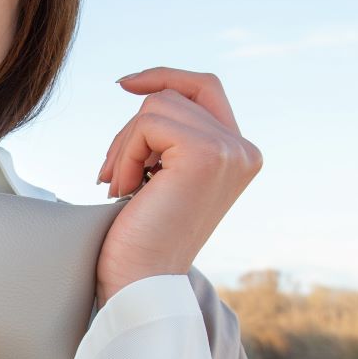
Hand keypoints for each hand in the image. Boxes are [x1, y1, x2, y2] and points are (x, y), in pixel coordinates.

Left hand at [93, 67, 262, 307]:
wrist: (141, 281)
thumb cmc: (141, 234)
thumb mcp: (161, 173)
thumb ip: (169, 136)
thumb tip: (140, 87)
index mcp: (240, 154)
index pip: (204, 87)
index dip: (164, 77)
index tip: (124, 84)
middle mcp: (244, 149)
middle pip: (173, 95)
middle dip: (131, 130)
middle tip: (113, 174)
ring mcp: (230, 150)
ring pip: (155, 107)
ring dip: (124, 146)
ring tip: (121, 187)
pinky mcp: (206, 154)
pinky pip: (146, 124)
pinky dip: (125, 154)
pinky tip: (125, 190)